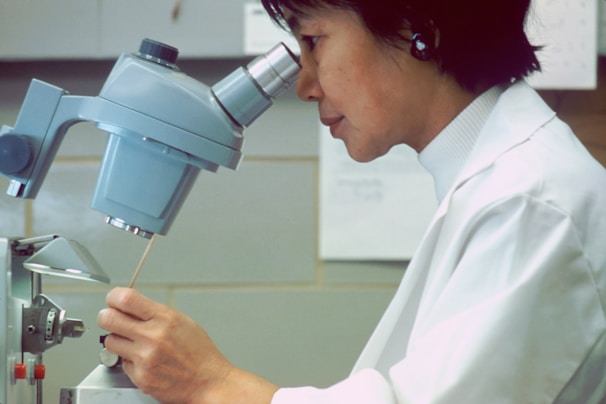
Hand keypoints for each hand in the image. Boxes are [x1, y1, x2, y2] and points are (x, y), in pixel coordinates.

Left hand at [97, 287, 277, 403]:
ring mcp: (144, 358)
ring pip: (110, 341)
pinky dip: (130, 360)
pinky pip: (122, 363)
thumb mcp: (182, 322)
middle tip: (110, 318)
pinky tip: (145, 360)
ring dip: (117, 339)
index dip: (113, 297)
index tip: (113, 300)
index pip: (125, 299)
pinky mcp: (140, 377)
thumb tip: (131, 307)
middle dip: (106, 317)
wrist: (208, 381)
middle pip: (108, 319)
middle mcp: (152, 337)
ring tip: (131, 342)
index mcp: (164, 318)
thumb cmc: (199, 352)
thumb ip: (155, 314)